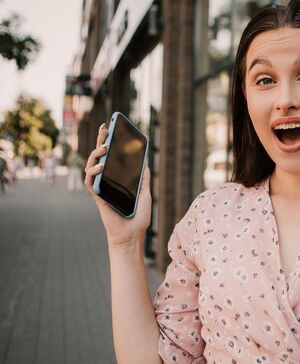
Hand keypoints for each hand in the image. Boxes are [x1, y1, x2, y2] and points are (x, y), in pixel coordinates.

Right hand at [84, 124, 151, 247]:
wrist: (133, 235)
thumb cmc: (138, 217)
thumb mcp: (145, 194)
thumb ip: (143, 179)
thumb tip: (145, 163)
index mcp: (118, 179)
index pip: (111, 157)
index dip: (109, 143)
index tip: (111, 128)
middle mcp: (107, 181)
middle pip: (100, 157)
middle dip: (100, 141)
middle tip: (105, 128)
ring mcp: (101, 188)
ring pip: (91, 166)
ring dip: (95, 155)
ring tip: (104, 147)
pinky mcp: (98, 197)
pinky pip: (91, 182)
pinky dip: (94, 172)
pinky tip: (101, 166)